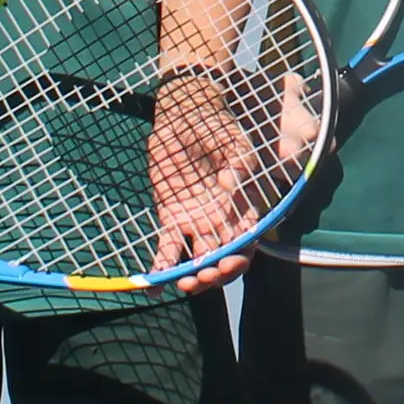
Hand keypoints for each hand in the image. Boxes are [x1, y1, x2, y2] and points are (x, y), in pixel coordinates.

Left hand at [146, 71, 263, 291]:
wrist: (183, 119)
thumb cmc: (214, 127)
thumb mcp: (231, 140)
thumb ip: (239, 161)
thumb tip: (231, 184)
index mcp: (244, 205)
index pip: (248, 240)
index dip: (241, 255)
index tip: (229, 260)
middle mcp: (223, 220)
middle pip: (226, 258)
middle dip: (219, 273)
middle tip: (205, 274)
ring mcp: (197, 223)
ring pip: (200, 260)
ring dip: (195, 277)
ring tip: (185, 283)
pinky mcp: (172, 220)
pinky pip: (168, 248)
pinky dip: (162, 268)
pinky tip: (155, 283)